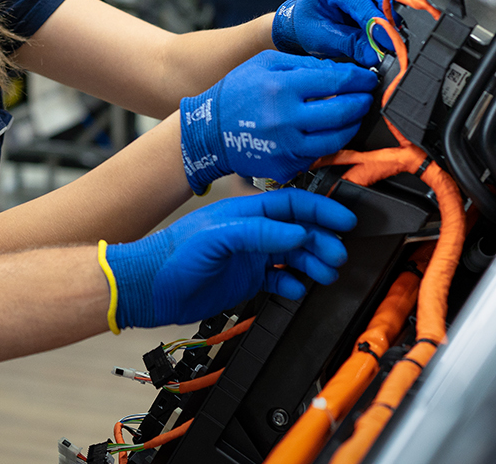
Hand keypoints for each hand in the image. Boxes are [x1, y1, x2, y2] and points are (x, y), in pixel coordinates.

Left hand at [103, 189, 354, 329]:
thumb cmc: (175, 254)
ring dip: (313, 263)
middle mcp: (252, 232)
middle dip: (322, 241)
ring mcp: (250, 256)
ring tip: (326, 274)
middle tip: (337, 255)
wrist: (152, 288)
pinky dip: (293, 285)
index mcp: (246, 212)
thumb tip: (298, 232)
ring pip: (293, 256)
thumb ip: (259, 233)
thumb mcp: (218, 237)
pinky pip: (279, 280)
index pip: (292, 205)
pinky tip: (297, 289)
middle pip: (298, 231)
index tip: (343, 222)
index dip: (320, 212)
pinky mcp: (247, 279)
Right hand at [179, 53, 376, 188]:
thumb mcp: (264, 63)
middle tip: (365, 96)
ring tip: (352, 114)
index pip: (337, 80)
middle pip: (343, 112)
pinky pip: (320, 155)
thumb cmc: (236, 93)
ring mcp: (287, 146)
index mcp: (281, 87)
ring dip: (352, 125)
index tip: (367, 78)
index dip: (359, 78)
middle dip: (362, 102)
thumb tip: (340, 69)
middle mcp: (286, 118)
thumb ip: (304, 63)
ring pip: (338, 138)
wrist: (209, 131)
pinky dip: (331, 143)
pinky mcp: (286, 165)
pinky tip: (330, 132)